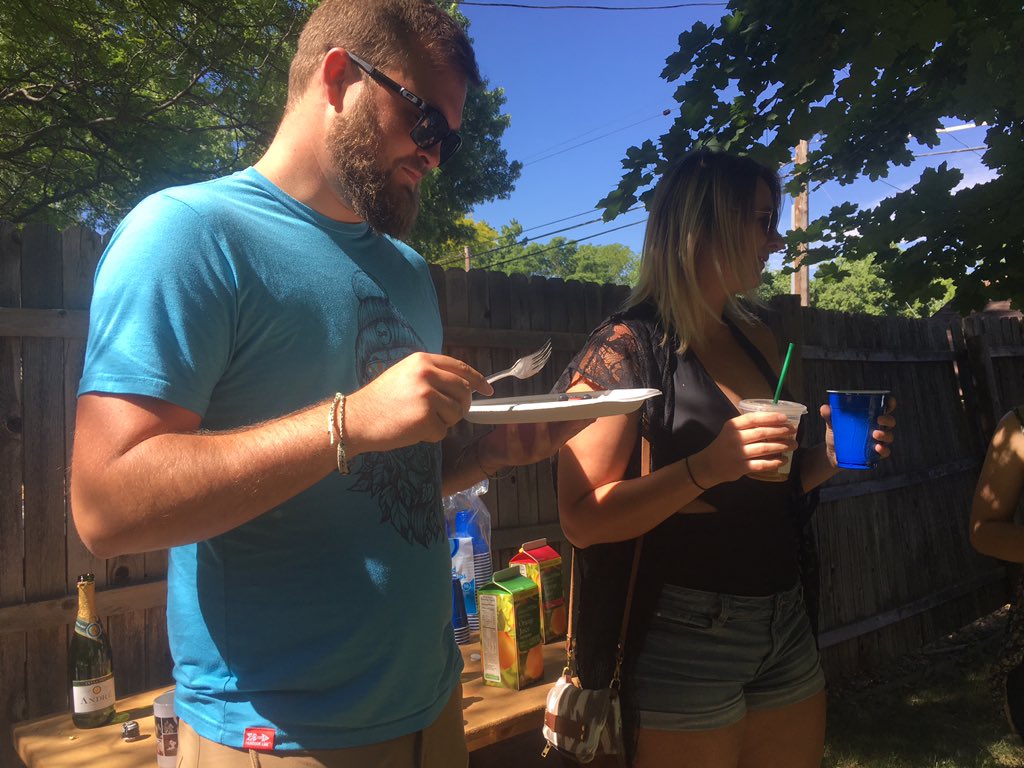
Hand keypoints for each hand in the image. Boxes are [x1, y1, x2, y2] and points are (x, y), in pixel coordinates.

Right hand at [345, 352, 491, 453]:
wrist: (356, 420)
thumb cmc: (380, 401)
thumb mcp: (405, 375)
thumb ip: (432, 375)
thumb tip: (463, 384)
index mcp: (422, 361)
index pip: (461, 367)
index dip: (477, 379)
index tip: (487, 388)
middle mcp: (426, 374)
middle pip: (464, 391)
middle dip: (460, 406)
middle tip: (444, 415)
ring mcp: (427, 396)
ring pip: (457, 413)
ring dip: (444, 422)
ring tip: (420, 420)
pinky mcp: (425, 419)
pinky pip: (443, 432)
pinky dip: (431, 436)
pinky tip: (412, 430)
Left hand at [476, 418, 594, 474]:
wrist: (494, 451)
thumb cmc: (519, 432)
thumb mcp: (538, 422)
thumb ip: (553, 414)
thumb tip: (571, 400)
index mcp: (556, 438)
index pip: (574, 429)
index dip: (584, 421)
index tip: (595, 411)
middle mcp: (549, 447)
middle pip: (563, 436)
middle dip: (571, 425)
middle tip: (578, 413)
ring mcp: (533, 454)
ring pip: (542, 444)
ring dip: (543, 430)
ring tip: (542, 418)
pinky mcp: (516, 457)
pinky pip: (516, 445)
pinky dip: (514, 434)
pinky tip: (512, 424)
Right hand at [689, 411, 798, 486]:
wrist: (709, 464)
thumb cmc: (725, 444)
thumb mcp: (731, 431)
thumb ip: (748, 425)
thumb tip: (775, 420)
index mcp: (733, 426)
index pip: (754, 418)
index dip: (771, 417)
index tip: (785, 418)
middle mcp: (735, 438)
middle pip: (762, 432)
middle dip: (780, 431)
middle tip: (793, 431)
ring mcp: (738, 453)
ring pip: (764, 448)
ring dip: (781, 446)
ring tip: (792, 445)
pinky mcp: (741, 467)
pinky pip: (762, 464)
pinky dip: (775, 462)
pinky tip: (783, 460)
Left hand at [819, 395, 897, 467]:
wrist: (832, 453)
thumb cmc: (837, 434)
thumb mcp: (833, 424)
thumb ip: (829, 416)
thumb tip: (825, 408)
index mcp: (870, 417)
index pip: (884, 408)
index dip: (890, 403)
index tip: (889, 401)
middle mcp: (877, 428)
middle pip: (890, 422)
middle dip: (887, 420)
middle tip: (878, 419)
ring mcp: (877, 441)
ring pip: (889, 436)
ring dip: (885, 435)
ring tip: (875, 434)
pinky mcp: (875, 453)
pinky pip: (885, 452)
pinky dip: (883, 450)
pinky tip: (878, 448)